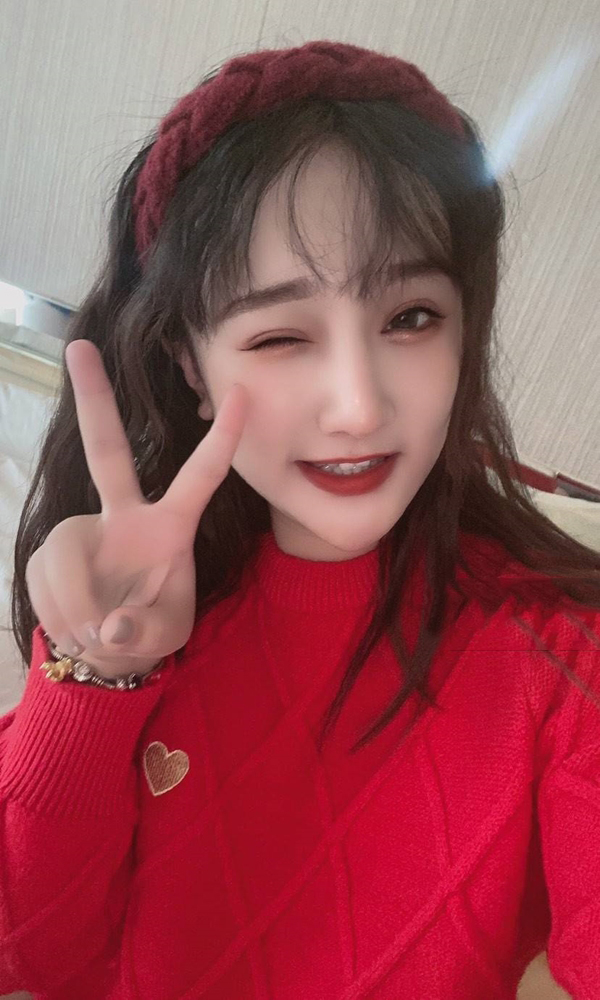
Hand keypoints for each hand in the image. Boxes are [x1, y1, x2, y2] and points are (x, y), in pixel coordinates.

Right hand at [25, 339, 247, 677]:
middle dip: (93, 399)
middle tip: (80, 346)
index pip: (202, 477)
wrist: (106, 650)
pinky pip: (46, 582)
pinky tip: (74, 626)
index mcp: (170, 527)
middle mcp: (125, 516)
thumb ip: (145, 633)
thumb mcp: (166, 637)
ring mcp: (83, 529)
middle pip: (107, 451)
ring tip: (95, 635)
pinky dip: (60, 616)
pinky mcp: (50, 550)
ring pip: (65, 559)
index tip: (241, 391)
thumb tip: (111, 626)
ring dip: (77, 610)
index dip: (223, 438)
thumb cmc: (150, 630)